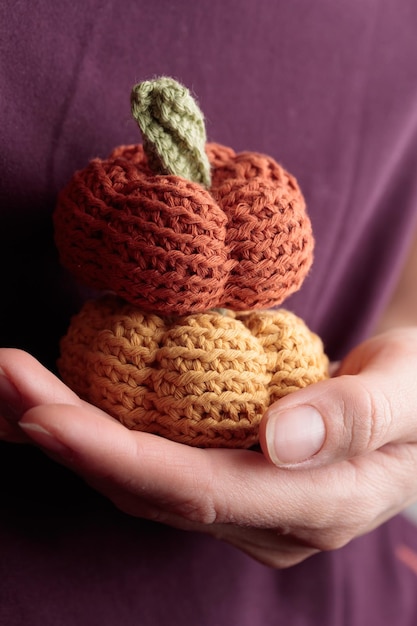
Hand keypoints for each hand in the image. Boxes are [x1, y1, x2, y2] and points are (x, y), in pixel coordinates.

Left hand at [1, 329, 416, 568]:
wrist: (414, 406)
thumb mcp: (409, 394)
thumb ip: (358, 417)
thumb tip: (281, 437)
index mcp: (314, 507)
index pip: (198, 490)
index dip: (116, 457)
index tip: (43, 414)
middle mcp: (264, 522)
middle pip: (147, 489)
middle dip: (67, 439)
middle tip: (2, 380)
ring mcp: (240, 506)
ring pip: (137, 480)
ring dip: (68, 433)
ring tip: (6, 385)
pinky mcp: (224, 478)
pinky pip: (149, 462)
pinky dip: (95, 430)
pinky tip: (51, 403)